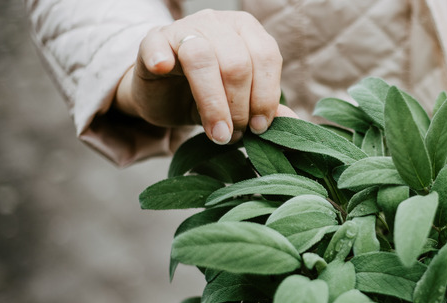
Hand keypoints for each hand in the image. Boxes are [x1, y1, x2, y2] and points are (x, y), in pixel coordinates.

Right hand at [114, 9, 290, 143]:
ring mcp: (183, 28)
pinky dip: (160, 58)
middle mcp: (218, 23)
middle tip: (234, 134)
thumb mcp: (241, 105)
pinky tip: (164, 70)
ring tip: (216, 133)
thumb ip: (266, 110)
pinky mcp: (152, 41)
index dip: (266, 97)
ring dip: (212, 103)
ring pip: (202, 57)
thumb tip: (293, 124)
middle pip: (237, 62)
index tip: (259, 128)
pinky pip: (156, 45)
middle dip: (239, 106)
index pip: (266, 56)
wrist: (165, 96)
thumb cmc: (210, 97)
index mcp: (247, 31)